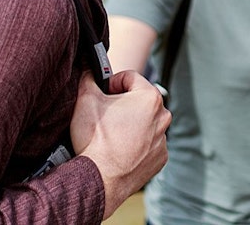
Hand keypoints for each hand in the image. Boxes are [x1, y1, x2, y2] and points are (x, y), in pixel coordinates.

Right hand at [70, 70, 170, 217]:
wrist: (100, 179)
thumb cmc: (95, 139)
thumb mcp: (86, 100)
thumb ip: (89, 78)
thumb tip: (89, 70)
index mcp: (150, 97)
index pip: (129, 77)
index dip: (111, 83)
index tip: (102, 94)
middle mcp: (163, 116)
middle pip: (139, 100)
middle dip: (122, 104)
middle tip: (104, 115)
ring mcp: (163, 139)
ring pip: (144, 123)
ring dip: (130, 124)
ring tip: (111, 135)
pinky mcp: (160, 158)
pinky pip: (148, 144)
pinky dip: (136, 144)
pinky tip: (120, 150)